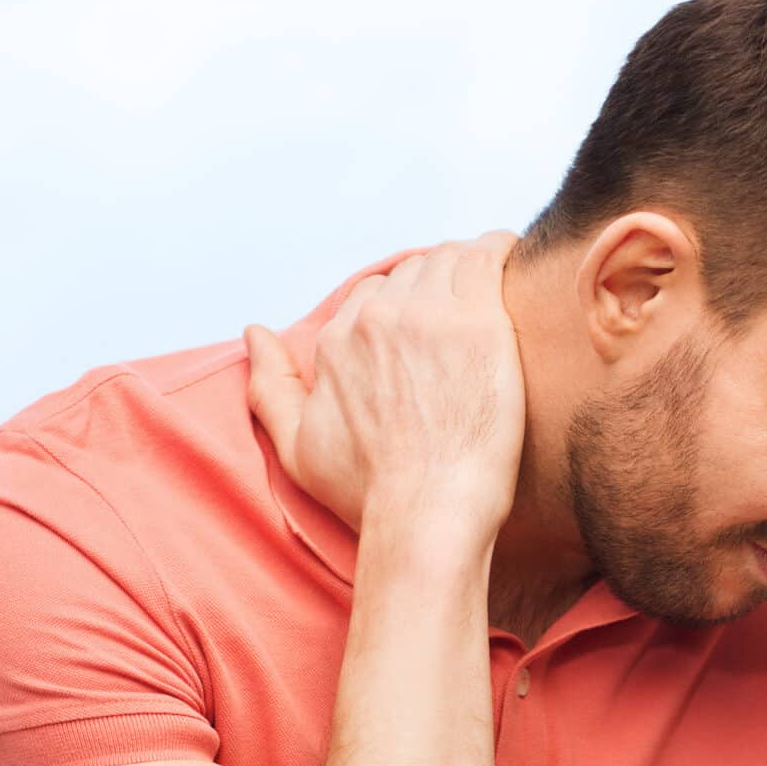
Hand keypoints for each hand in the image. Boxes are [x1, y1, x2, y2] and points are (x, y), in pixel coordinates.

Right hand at [245, 230, 525, 540]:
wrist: (428, 513)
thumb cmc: (369, 494)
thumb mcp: (297, 448)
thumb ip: (270, 386)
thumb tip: (255, 332)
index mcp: (338, 341)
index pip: (374, 294)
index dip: (404, 304)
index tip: (429, 320)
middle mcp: (377, 319)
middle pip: (413, 273)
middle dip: (437, 284)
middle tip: (467, 307)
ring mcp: (429, 316)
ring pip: (449, 260)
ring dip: (468, 268)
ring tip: (493, 286)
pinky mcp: (479, 322)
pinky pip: (487, 258)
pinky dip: (499, 252)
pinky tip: (511, 259)